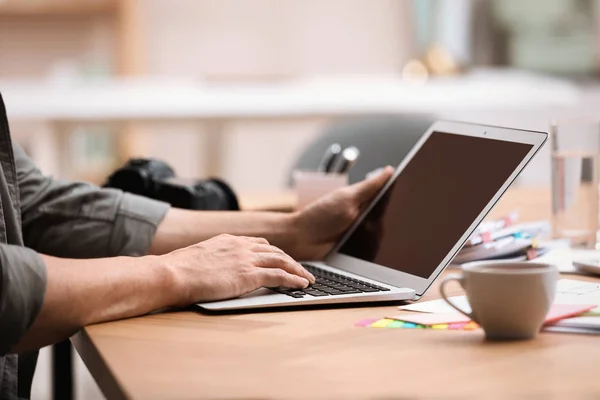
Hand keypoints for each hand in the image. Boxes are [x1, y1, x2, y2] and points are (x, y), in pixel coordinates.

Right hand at [161, 234, 315, 304]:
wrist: (172, 273)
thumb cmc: (177, 271)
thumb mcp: (197, 258)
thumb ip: (210, 260)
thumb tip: (208, 269)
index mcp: (228, 240)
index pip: (258, 243)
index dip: (272, 251)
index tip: (281, 257)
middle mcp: (241, 246)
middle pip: (274, 250)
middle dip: (290, 260)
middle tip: (300, 269)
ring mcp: (246, 259)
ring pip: (281, 260)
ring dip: (297, 269)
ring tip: (308, 278)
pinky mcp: (249, 275)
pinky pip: (279, 275)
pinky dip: (294, 279)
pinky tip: (302, 284)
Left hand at [289, 166, 393, 259]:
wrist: (301, 241)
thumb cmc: (319, 217)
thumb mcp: (347, 198)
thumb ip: (369, 186)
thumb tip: (390, 170)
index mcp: (362, 200)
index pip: (388, 197)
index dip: (398, 199)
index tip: (404, 200)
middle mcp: (364, 216)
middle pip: (388, 219)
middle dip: (388, 222)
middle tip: (369, 222)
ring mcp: (361, 234)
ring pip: (383, 236)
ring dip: (377, 237)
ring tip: (360, 236)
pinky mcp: (359, 251)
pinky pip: (374, 251)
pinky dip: (373, 250)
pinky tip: (367, 249)